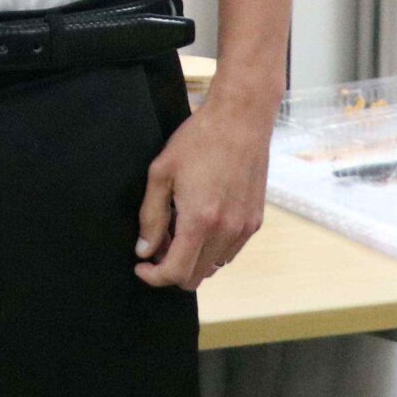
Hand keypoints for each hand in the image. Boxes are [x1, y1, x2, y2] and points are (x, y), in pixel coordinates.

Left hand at [133, 90, 272, 289]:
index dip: (153, 276)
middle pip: (195, 277)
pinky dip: (212, 248)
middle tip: (157, 244)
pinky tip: (201, 222)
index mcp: (200, 221)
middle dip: (171, 269)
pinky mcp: (255, 221)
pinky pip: (230, 251)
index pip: (175, 272)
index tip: (141, 265)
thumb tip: (144, 249)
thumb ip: (151, 216)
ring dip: (193, 259)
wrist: (241, 120)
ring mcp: (244, 228)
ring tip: (178, 229)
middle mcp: (227, 231)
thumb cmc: (198, 140)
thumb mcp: (161, 173)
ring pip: (214, 266)